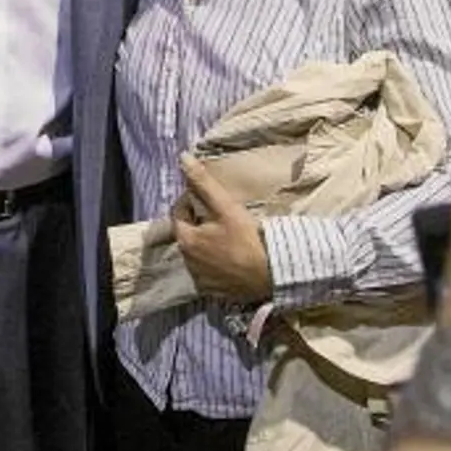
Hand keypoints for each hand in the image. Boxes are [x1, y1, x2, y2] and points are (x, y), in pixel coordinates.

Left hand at [172, 154, 273, 302]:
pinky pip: (208, 272)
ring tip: (228, 237)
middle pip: (187, 234)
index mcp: (186, 240)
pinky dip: (215, 263)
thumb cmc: (248, 239)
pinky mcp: (213, 292)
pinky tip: (232, 258)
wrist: (272, 274)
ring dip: (206, 244)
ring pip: (197, 254)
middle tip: (222, 217)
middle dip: (199, 224)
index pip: (178, 213)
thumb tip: (182, 158)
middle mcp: (187, 262)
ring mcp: (200, 279)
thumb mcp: (225, 206)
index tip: (210, 200)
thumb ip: (203, 182)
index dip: (191, 202)